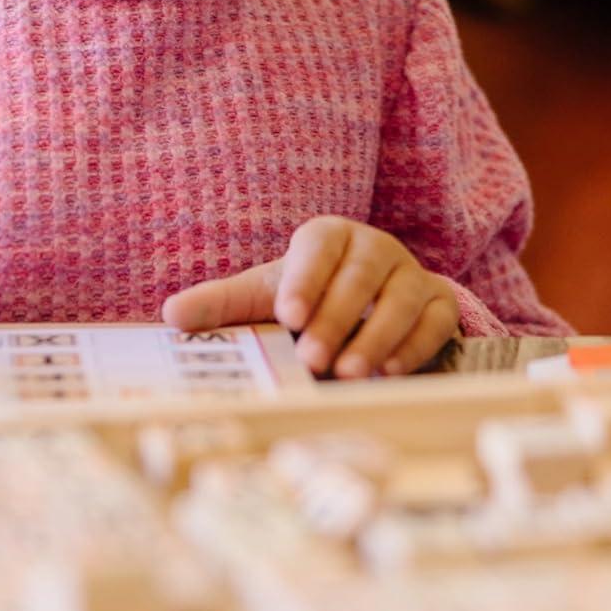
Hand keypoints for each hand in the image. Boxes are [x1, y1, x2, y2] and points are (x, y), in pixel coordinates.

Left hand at [161, 217, 461, 378]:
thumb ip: (221, 304)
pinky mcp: (440, 305)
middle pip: (361, 276)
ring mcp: (412, 275)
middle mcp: (375, 248)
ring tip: (348, 373)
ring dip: (377, 338)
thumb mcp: (264, 296)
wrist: (368, 305)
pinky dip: (414, 348)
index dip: (305, 279)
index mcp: (328, 237)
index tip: (288, 314)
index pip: (317, 248)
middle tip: (312, 358)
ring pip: (402, 299)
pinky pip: (435, 322)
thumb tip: (171, 315)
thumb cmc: (307, 297)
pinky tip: (390, 373)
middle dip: (337, 318)